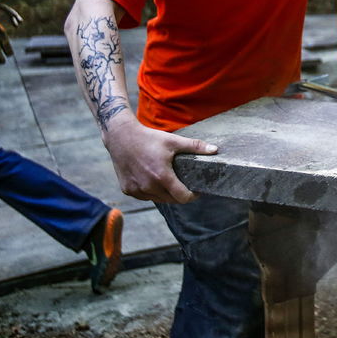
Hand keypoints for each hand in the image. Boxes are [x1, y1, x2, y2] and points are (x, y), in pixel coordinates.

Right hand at [102, 117, 216, 203]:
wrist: (121, 137)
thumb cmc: (149, 138)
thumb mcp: (173, 141)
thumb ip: (195, 147)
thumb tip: (216, 150)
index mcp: (162, 177)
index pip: (183, 198)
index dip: (193, 196)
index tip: (197, 190)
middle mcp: (148, 186)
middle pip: (171, 200)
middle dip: (180, 194)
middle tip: (185, 184)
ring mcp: (136, 190)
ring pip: (158, 199)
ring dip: (165, 194)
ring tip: (169, 182)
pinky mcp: (127, 190)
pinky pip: (145, 196)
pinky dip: (151, 192)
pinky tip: (153, 181)